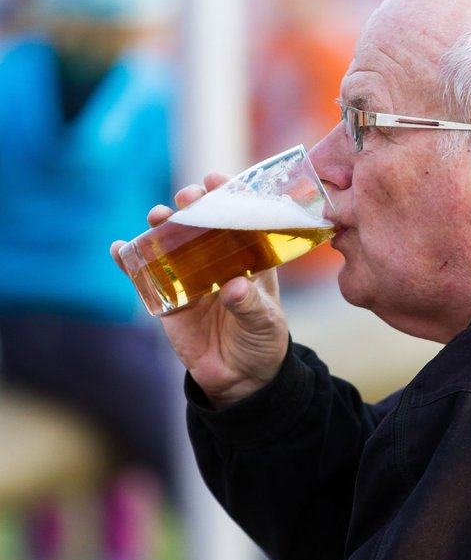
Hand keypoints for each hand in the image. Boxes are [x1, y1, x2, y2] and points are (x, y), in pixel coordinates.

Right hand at [111, 174, 289, 406]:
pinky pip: (146, 276)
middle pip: (202, 222)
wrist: (240, 379)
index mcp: (248, 257)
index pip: (239, 217)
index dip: (228, 195)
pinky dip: (129, 261)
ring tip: (158, 216)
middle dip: (192, 204)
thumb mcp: (264, 322)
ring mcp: (190, 276)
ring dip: (162, 224)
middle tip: (188, 198)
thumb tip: (234, 287)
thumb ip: (249, 304)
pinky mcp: (169, 299)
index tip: (217, 180)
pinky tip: (118, 249)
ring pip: (171, 242)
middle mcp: (218, 260)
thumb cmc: (261, 341)